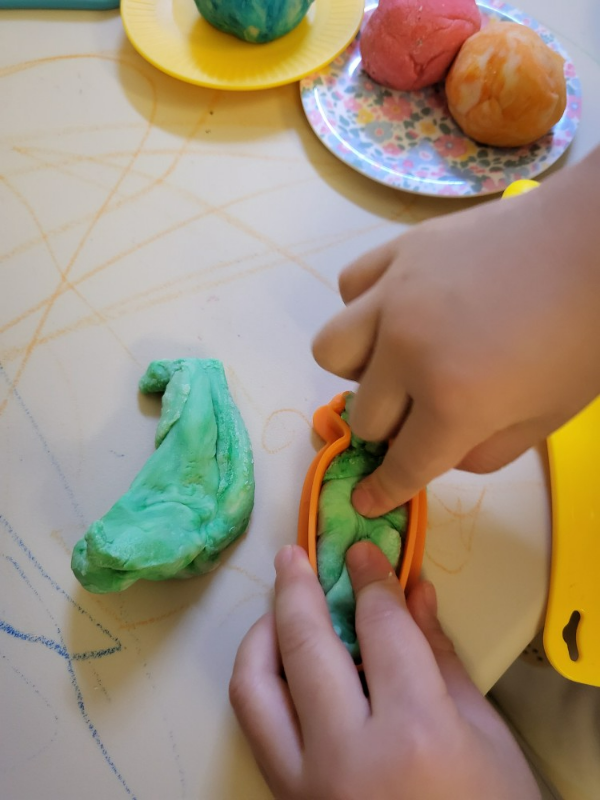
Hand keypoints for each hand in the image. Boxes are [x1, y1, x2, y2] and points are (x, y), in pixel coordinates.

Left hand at [230, 543, 539, 799]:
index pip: (380, 627)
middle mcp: (347, 755)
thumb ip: (441, 657)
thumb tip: (415, 592)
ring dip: (262, 634)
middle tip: (295, 557)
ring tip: (280, 609)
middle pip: (306, 643)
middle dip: (296, 586)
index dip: (372, 578)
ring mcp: (306, 784)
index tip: (362, 551)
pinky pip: (257, 728)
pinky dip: (262, 684)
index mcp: (413, 732)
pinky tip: (284, 664)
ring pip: (255, 687)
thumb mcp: (486, 737)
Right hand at [312, 148, 599, 515]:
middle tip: (423, 409)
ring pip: (332, 352)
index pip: (402, 467)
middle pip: (367, 418)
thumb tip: (437, 452)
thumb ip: (485, 454)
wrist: (596, 242)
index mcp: (453, 403)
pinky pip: (349, 289)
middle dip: (394, 428)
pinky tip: (398, 308)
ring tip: (394, 358)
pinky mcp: (397, 252)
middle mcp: (407, 353)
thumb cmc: (585, 336)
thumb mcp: (549, 418)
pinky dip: (365, 308)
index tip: (365, 498)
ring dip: (361, 371)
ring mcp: (394, 296)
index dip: (383, 491)